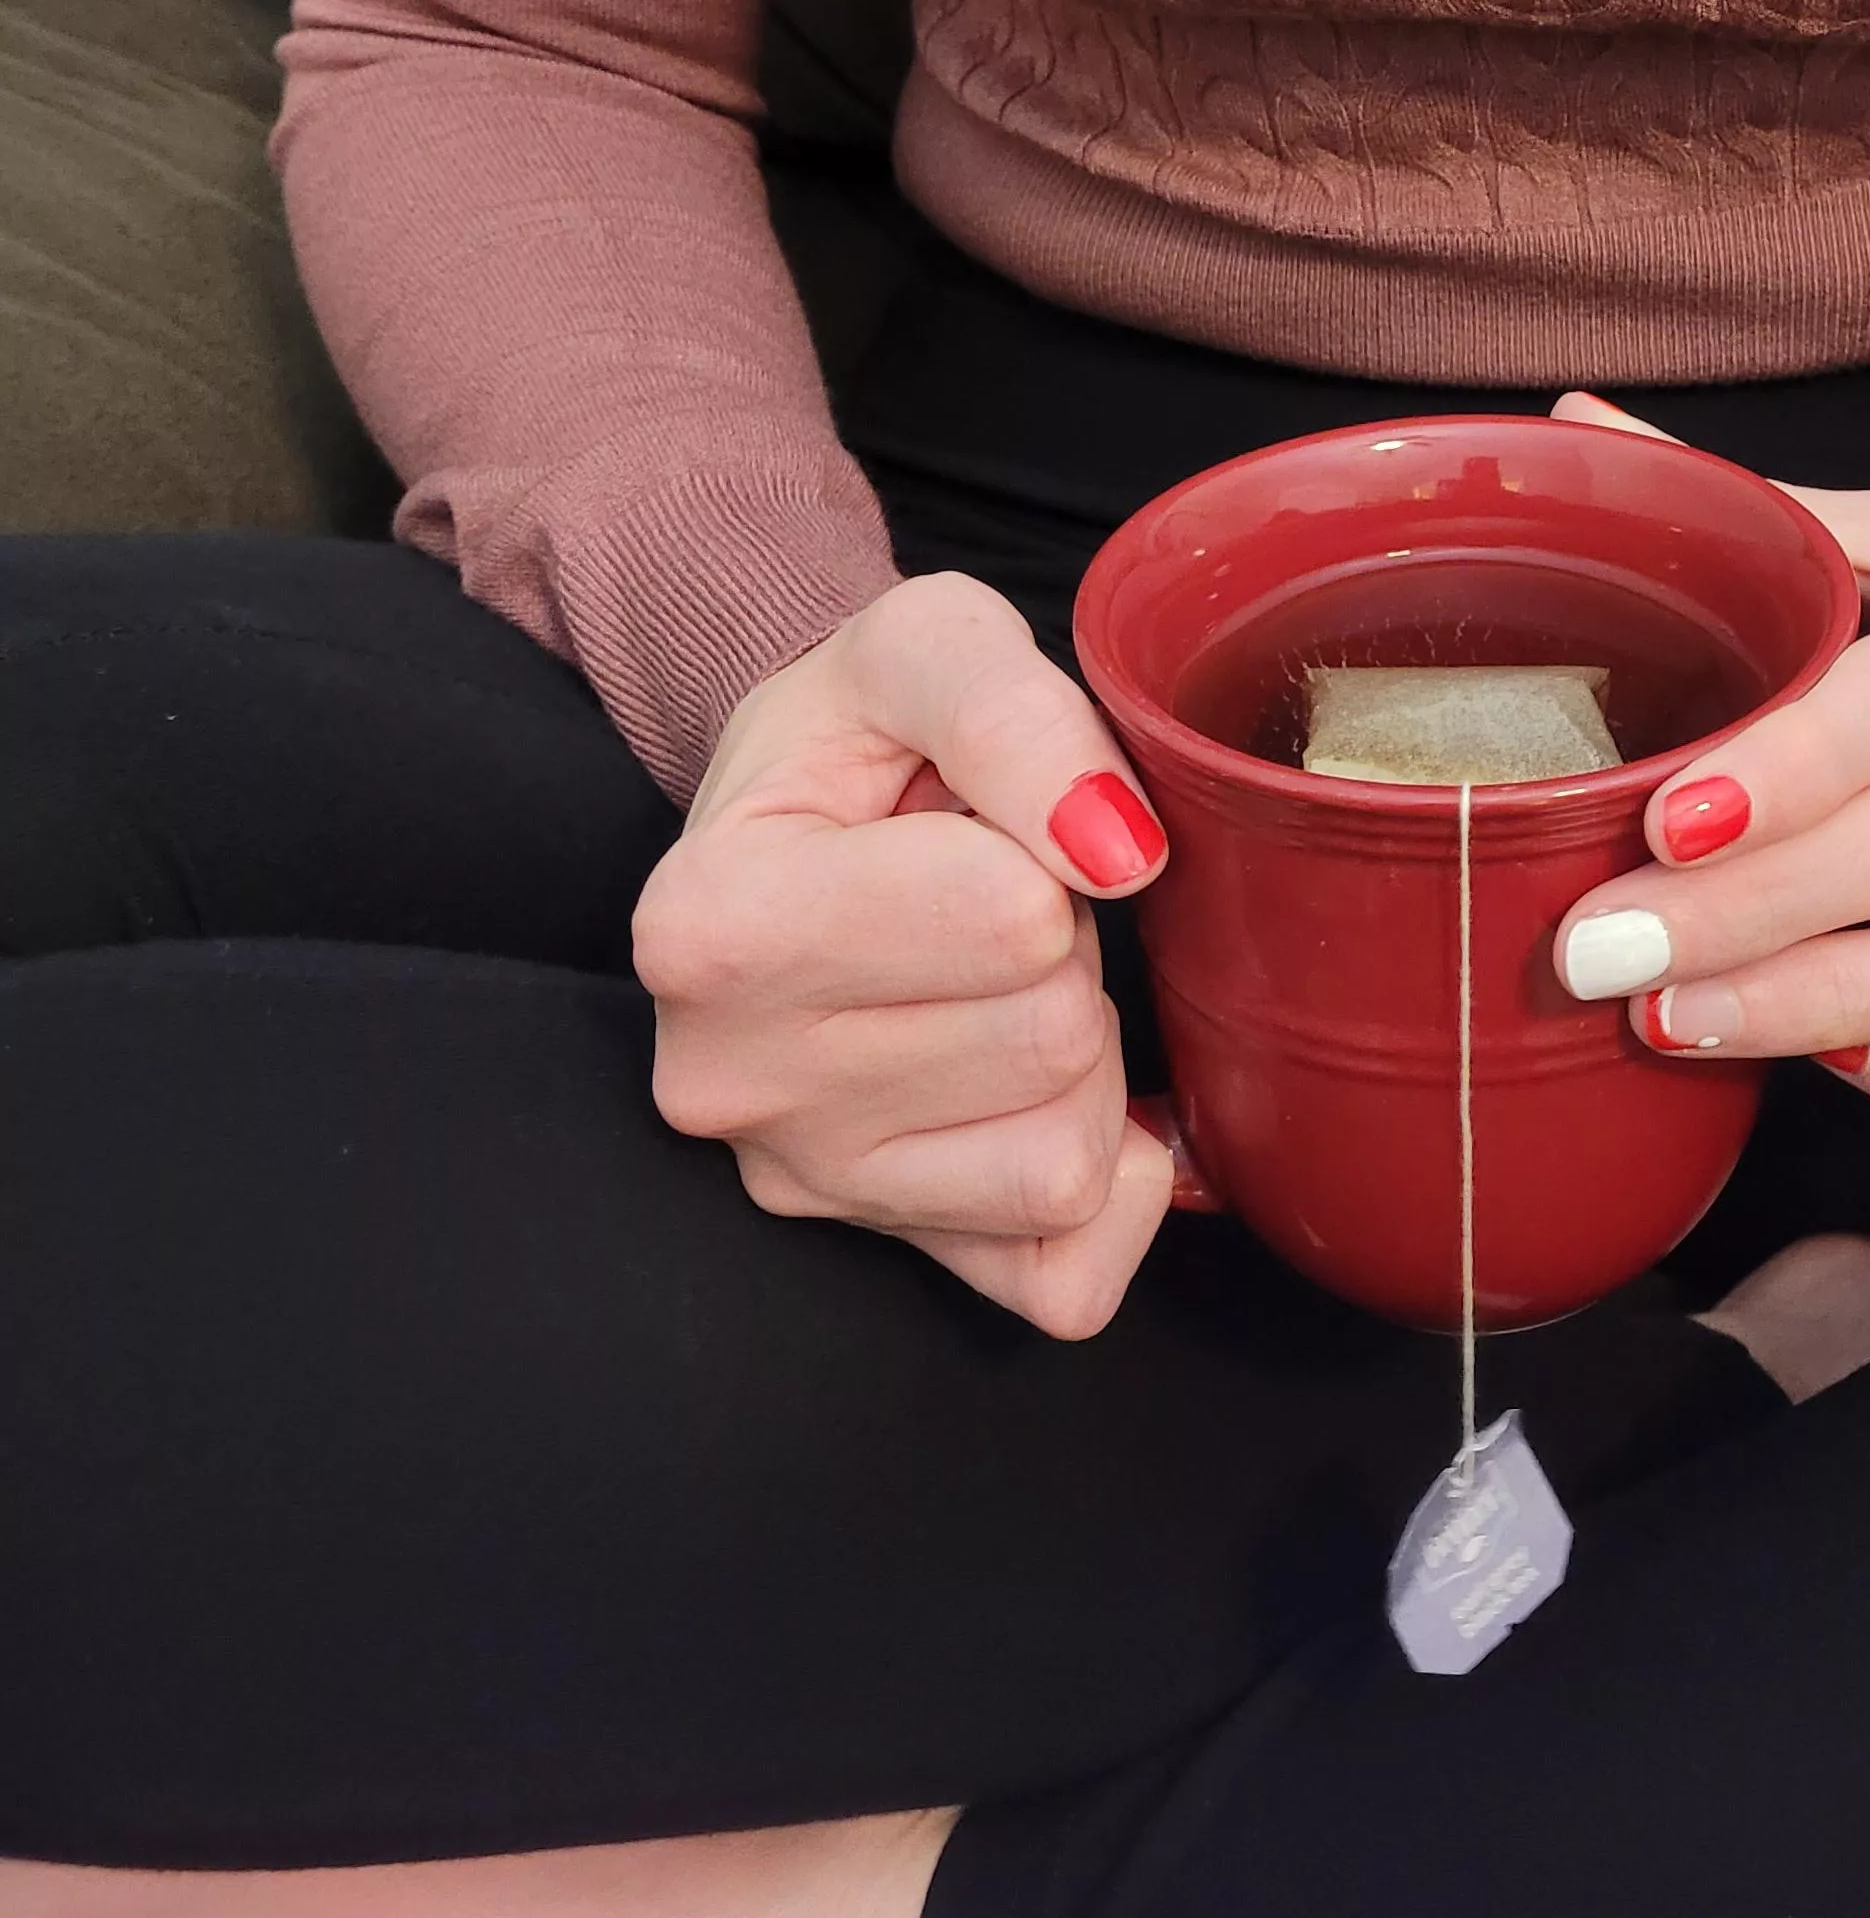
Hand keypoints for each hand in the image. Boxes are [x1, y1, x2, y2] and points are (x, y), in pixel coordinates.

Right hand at [632, 574, 1174, 1333]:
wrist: (809, 821)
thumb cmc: (865, 732)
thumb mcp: (925, 641)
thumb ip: (1011, 709)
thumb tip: (1114, 848)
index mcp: (706, 923)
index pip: (1008, 915)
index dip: (1041, 843)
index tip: (972, 822)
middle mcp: (723, 1079)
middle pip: (1048, 1037)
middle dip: (1064, 949)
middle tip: (990, 900)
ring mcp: (802, 1187)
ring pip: (1067, 1156)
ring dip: (1082, 1051)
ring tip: (994, 978)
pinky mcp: (890, 1257)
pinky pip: (1072, 1276)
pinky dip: (1113, 1176)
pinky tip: (1045, 1086)